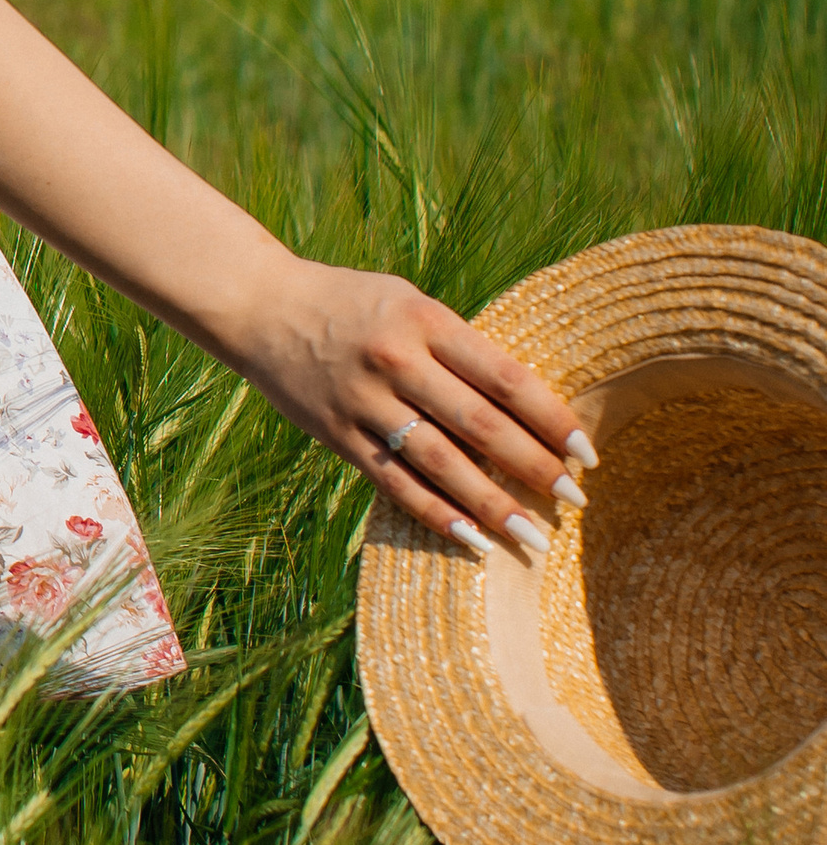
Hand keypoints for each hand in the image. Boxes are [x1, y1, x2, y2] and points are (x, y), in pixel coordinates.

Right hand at [226, 257, 592, 555]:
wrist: (260, 306)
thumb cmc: (352, 303)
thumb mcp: (410, 304)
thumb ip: (459, 349)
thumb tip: (526, 411)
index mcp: (423, 321)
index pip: (503, 377)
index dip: (550, 418)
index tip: (585, 452)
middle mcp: (395, 360)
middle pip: (479, 424)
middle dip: (532, 467)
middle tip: (574, 500)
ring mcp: (362, 401)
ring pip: (439, 463)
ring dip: (491, 505)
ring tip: (532, 537)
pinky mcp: (336, 433)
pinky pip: (394, 483)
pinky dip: (435, 515)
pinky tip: (471, 541)